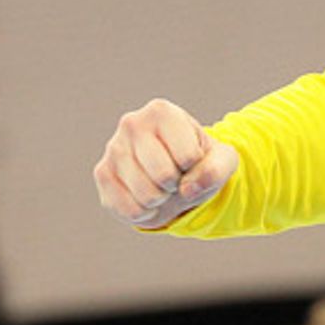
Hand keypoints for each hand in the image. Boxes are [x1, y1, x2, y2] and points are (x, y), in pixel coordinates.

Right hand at [92, 98, 237, 226]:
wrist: (176, 172)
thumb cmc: (199, 161)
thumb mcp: (221, 161)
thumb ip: (217, 170)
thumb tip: (188, 189)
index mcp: (162, 112)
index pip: (188, 157)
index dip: (195, 167)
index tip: (191, 159)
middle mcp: (132, 124)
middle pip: (164, 176)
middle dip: (177, 184)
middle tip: (175, 174)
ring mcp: (113, 148)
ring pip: (146, 194)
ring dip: (162, 199)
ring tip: (161, 184)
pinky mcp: (102, 173)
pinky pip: (128, 209)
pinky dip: (144, 212)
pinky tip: (145, 196)